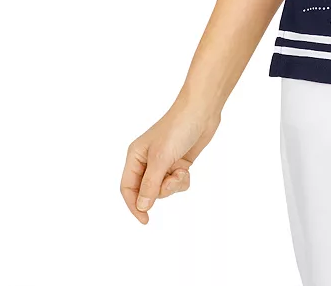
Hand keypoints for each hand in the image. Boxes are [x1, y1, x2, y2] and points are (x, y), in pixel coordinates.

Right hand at [120, 101, 221, 222]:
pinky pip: (176, 183)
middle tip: (173, 179)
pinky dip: (182, 180)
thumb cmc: (178, 128)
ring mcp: (163, 162)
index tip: (145, 219)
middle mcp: (147, 161)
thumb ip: (150, 184)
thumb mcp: (161, 158)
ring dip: (174, 186)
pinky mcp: (178, 162)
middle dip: (161, 190)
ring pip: (163, 188)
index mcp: (135, 157)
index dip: (134, 205)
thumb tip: (142, 207)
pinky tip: (187, 170)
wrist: (203, 110)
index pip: (128, 188)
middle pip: (147, 191)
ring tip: (181, 172)